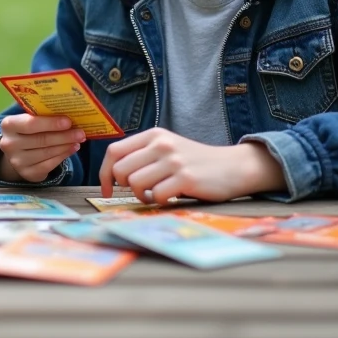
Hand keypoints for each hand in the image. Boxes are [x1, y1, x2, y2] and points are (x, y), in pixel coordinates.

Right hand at [0, 114, 84, 182]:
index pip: (30, 124)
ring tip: (79, 139)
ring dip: (66, 146)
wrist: (17, 152)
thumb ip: (43, 115)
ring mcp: (17, 161)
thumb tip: (69, 111)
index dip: (51, 123)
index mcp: (8, 125)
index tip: (68, 121)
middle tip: (80, 132)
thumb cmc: (27, 130)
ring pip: (47, 153)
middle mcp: (9, 144)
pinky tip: (72, 149)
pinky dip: (63, 156)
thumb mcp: (28, 119)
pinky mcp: (27, 173)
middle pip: (41, 140)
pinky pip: (49, 165)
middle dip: (64, 136)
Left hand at [99, 129, 284, 203]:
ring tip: (156, 194)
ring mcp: (173, 160)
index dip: (104, 173)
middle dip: (125, 187)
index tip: (107, 189)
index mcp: (153, 135)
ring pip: (136, 183)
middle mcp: (161, 144)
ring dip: (142, 196)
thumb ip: (143, 155)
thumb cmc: (194, 161)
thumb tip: (113, 174)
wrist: (232, 166)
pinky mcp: (186, 178)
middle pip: (121, 170)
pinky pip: (157, 195)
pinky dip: (160, 202)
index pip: (114, 151)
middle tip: (141, 191)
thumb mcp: (167, 148)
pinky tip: (170, 197)